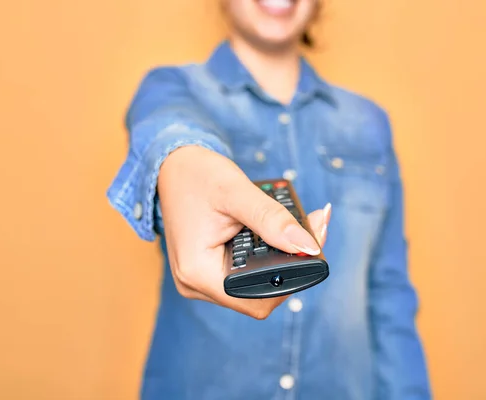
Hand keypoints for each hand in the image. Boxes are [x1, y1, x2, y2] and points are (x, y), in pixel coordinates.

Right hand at [158, 146, 331, 319]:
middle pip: (261, 293)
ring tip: (301, 225)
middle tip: (313, 227)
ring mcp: (203, 280)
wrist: (172, 167)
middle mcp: (197, 284)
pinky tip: (280, 232)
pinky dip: (268, 255)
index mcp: (198, 272)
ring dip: (282, 259)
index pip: (258, 298)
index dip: (291, 279)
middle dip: (292, 264)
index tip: (313, 247)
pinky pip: (248, 272)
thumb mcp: (236, 192)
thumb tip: (309, 247)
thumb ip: (272, 220)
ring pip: (257, 284)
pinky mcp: (210, 270)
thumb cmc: (196, 176)